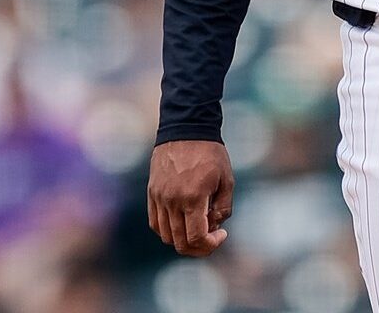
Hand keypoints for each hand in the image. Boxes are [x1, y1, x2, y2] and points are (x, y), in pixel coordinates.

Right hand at [148, 140, 233, 256]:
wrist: (185, 130)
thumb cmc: (211, 154)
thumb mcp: (227, 179)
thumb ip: (223, 207)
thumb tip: (214, 226)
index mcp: (193, 198)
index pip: (196, 238)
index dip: (210, 245)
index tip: (222, 235)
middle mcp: (172, 201)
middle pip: (179, 243)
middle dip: (198, 248)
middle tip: (211, 238)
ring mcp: (159, 198)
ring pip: (166, 235)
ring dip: (183, 239)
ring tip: (198, 226)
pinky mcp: (152, 193)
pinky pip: (156, 222)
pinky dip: (168, 230)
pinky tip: (182, 221)